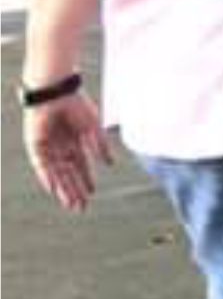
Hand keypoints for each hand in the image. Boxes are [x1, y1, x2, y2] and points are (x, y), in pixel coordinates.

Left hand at [22, 92, 111, 212]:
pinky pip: (41, 166)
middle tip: (81, 207)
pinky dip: (47, 177)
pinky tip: (54, 189)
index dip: (86, 180)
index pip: (81, 166)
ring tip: (70, 204)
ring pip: (56, 173)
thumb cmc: (76, 104)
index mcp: (75, 142)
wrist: (56, 90)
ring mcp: (48, 147)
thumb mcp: (94, 128)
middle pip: (68, 174)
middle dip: (75, 190)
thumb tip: (111, 164)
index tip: (92, 194)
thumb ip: (101, 146)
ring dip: (63, 189)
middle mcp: (61, 147)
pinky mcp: (36, 145)